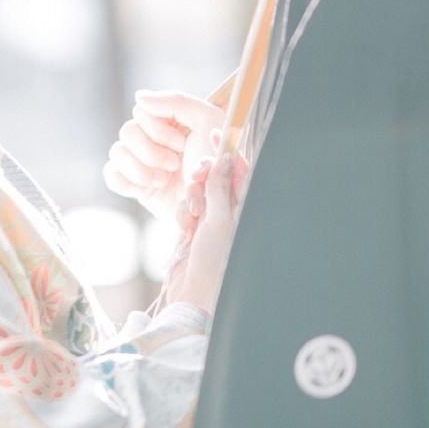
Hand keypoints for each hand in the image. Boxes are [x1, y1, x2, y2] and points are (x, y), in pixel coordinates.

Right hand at [103, 91, 223, 221]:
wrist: (212, 209)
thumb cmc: (218, 166)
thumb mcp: (209, 122)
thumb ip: (176, 101)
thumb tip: (138, 97)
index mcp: (170, 121)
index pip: (142, 110)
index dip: (158, 129)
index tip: (181, 144)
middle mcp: (152, 138)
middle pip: (127, 131)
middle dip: (152, 152)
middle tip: (174, 166)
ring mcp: (140, 161)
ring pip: (117, 152)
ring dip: (142, 170)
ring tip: (164, 181)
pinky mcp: (133, 184)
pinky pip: (111, 174)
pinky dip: (127, 181)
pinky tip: (146, 188)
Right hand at [166, 153, 248, 314]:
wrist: (193, 294)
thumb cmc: (214, 262)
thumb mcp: (219, 220)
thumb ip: (220, 188)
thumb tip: (225, 159)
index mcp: (245, 209)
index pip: (240, 172)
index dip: (229, 152)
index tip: (216, 133)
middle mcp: (230, 213)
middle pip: (216, 178)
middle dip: (204, 178)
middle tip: (198, 180)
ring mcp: (211, 220)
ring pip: (197, 191)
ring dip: (191, 199)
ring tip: (192, 218)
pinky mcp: (192, 229)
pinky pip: (185, 207)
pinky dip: (182, 214)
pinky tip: (185, 230)